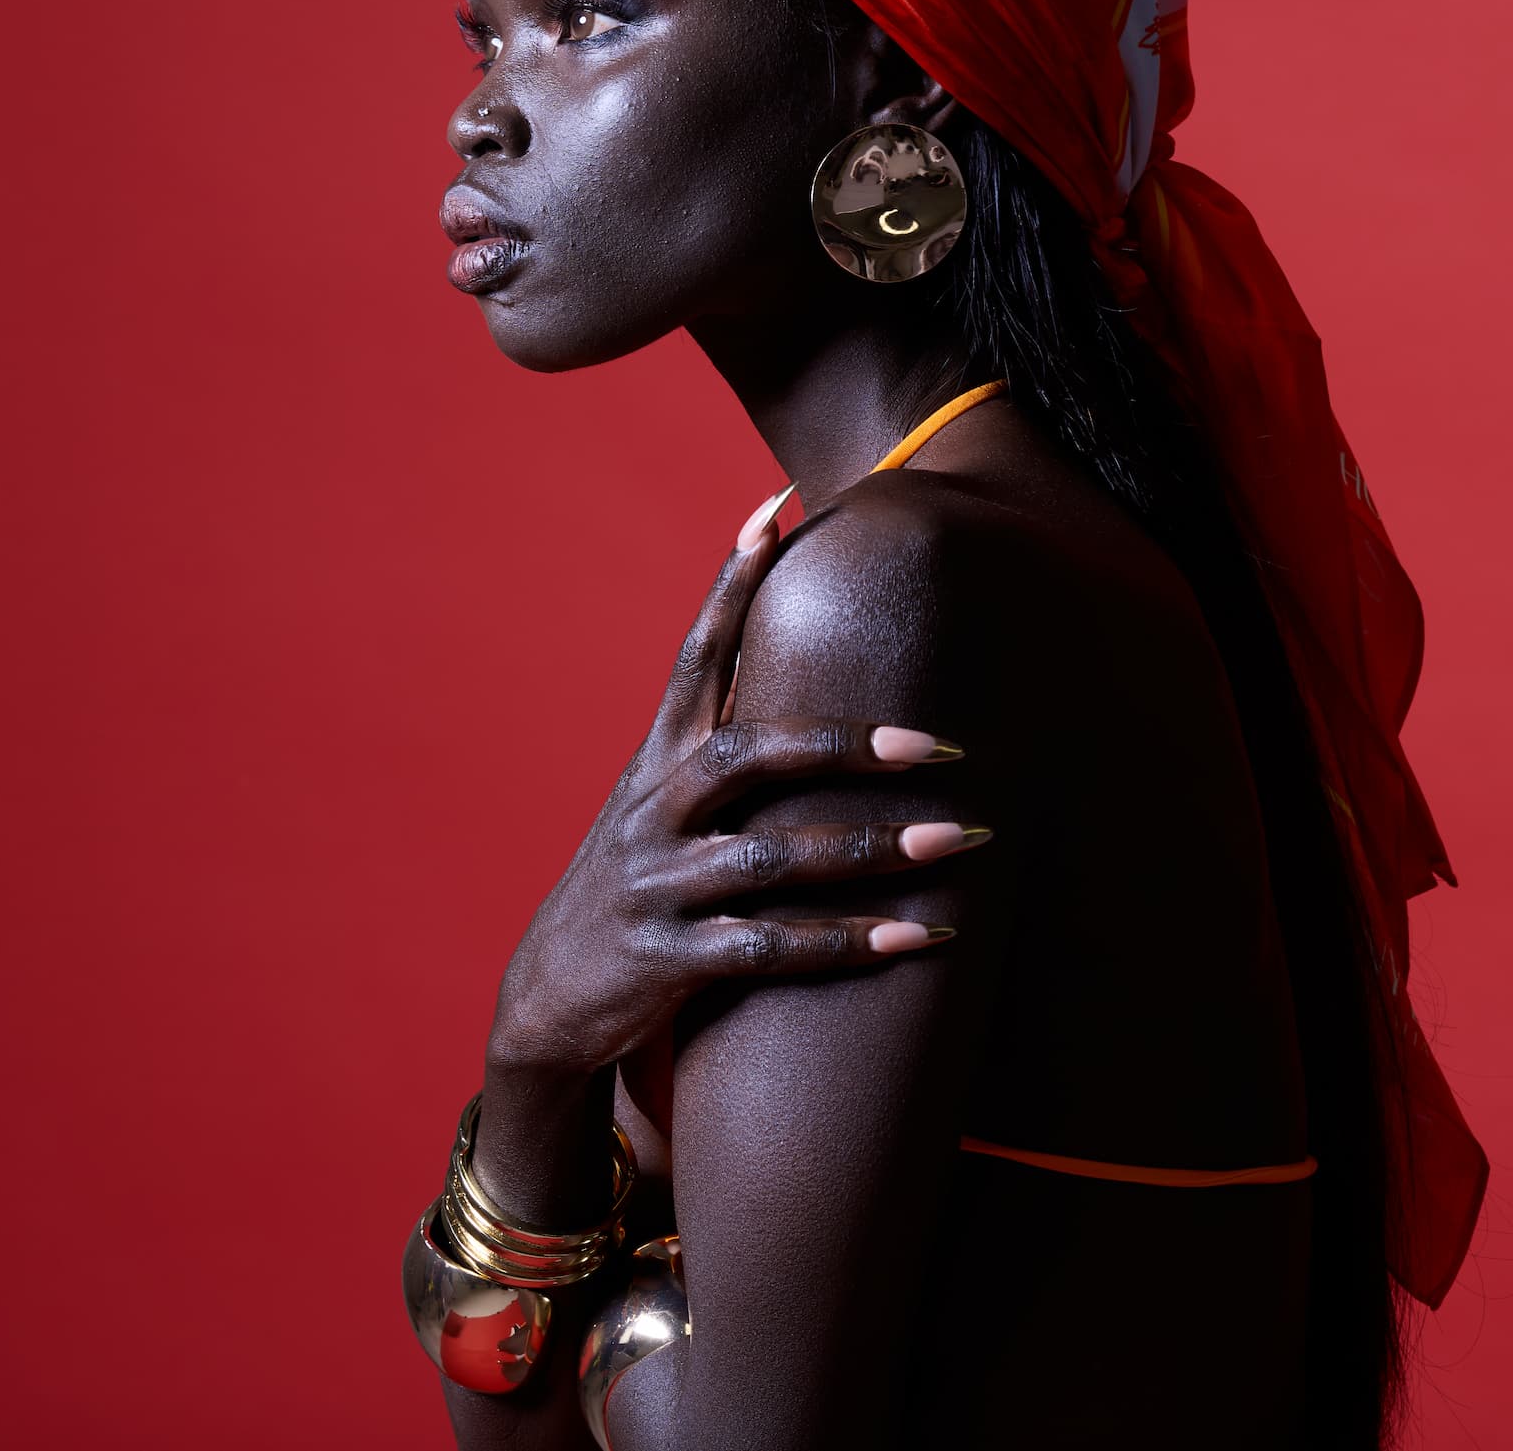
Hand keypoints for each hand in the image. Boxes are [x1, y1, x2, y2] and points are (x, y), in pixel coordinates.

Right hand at [484, 484, 979, 1087]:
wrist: (548, 1000)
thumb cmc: (641, 884)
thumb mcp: (664, 803)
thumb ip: (725, 741)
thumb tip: (812, 659)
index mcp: (657, 761)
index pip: (696, 654)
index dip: (731, 584)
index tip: (776, 512)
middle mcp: (653, 810)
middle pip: (750, 752)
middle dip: (849, 743)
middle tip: (944, 745)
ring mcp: (658, 886)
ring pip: (773, 857)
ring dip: (873, 848)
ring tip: (963, 839)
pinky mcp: (665, 961)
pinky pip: (769, 948)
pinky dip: (847, 943)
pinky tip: (917, 936)